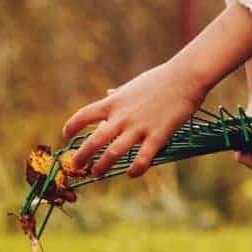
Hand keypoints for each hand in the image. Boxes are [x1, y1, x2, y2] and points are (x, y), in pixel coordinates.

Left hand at [63, 62, 205, 177]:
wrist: (185, 78)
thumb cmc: (160, 79)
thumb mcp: (133, 85)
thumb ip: (118, 94)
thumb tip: (108, 93)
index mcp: (114, 102)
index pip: (84, 115)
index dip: (72, 126)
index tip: (66, 135)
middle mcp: (122, 117)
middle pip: (94, 141)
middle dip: (82, 156)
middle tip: (77, 165)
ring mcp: (139, 128)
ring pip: (113, 153)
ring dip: (102, 166)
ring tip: (96, 174)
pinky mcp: (157, 136)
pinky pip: (142, 159)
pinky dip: (135, 170)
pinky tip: (131, 174)